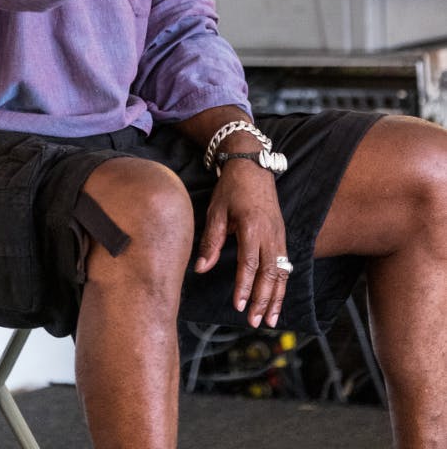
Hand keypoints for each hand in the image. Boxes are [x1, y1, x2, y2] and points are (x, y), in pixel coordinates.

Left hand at [195, 160, 288, 328]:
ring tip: (271, 320)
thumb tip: (200, 268)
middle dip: (263, 300)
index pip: (249, 263)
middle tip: (255, 322)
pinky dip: (283, 284)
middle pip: (270, 273)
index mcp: (251, 226)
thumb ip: (211, 240)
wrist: (252, 165)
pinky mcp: (281, 234)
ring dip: (277, 297)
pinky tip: (278, 298)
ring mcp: (278, 234)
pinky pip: (285, 264)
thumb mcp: (216, 210)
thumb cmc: (232, 187)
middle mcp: (269, 233)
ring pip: (282, 272)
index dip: (244, 286)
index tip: (239, 305)